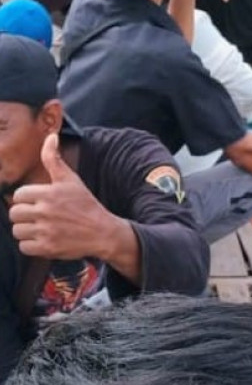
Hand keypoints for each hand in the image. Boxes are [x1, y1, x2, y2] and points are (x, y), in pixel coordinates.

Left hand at [10, 134, 112, 259]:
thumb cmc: (86, 204)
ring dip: (27, 230)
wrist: (103, 232)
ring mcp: (46, 230)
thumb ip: (54, 159)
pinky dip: (31, 245)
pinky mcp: (47, 248)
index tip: (39, 202)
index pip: (19, 195)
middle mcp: (46, 211)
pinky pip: (24, 246)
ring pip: (17, 230)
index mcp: (50, 193)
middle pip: (15, 213)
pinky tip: (44, 239)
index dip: (27, 199)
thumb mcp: (71, 180)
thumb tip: (50, 136)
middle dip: (25, 215)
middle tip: (39, 216)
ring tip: (41, 228)